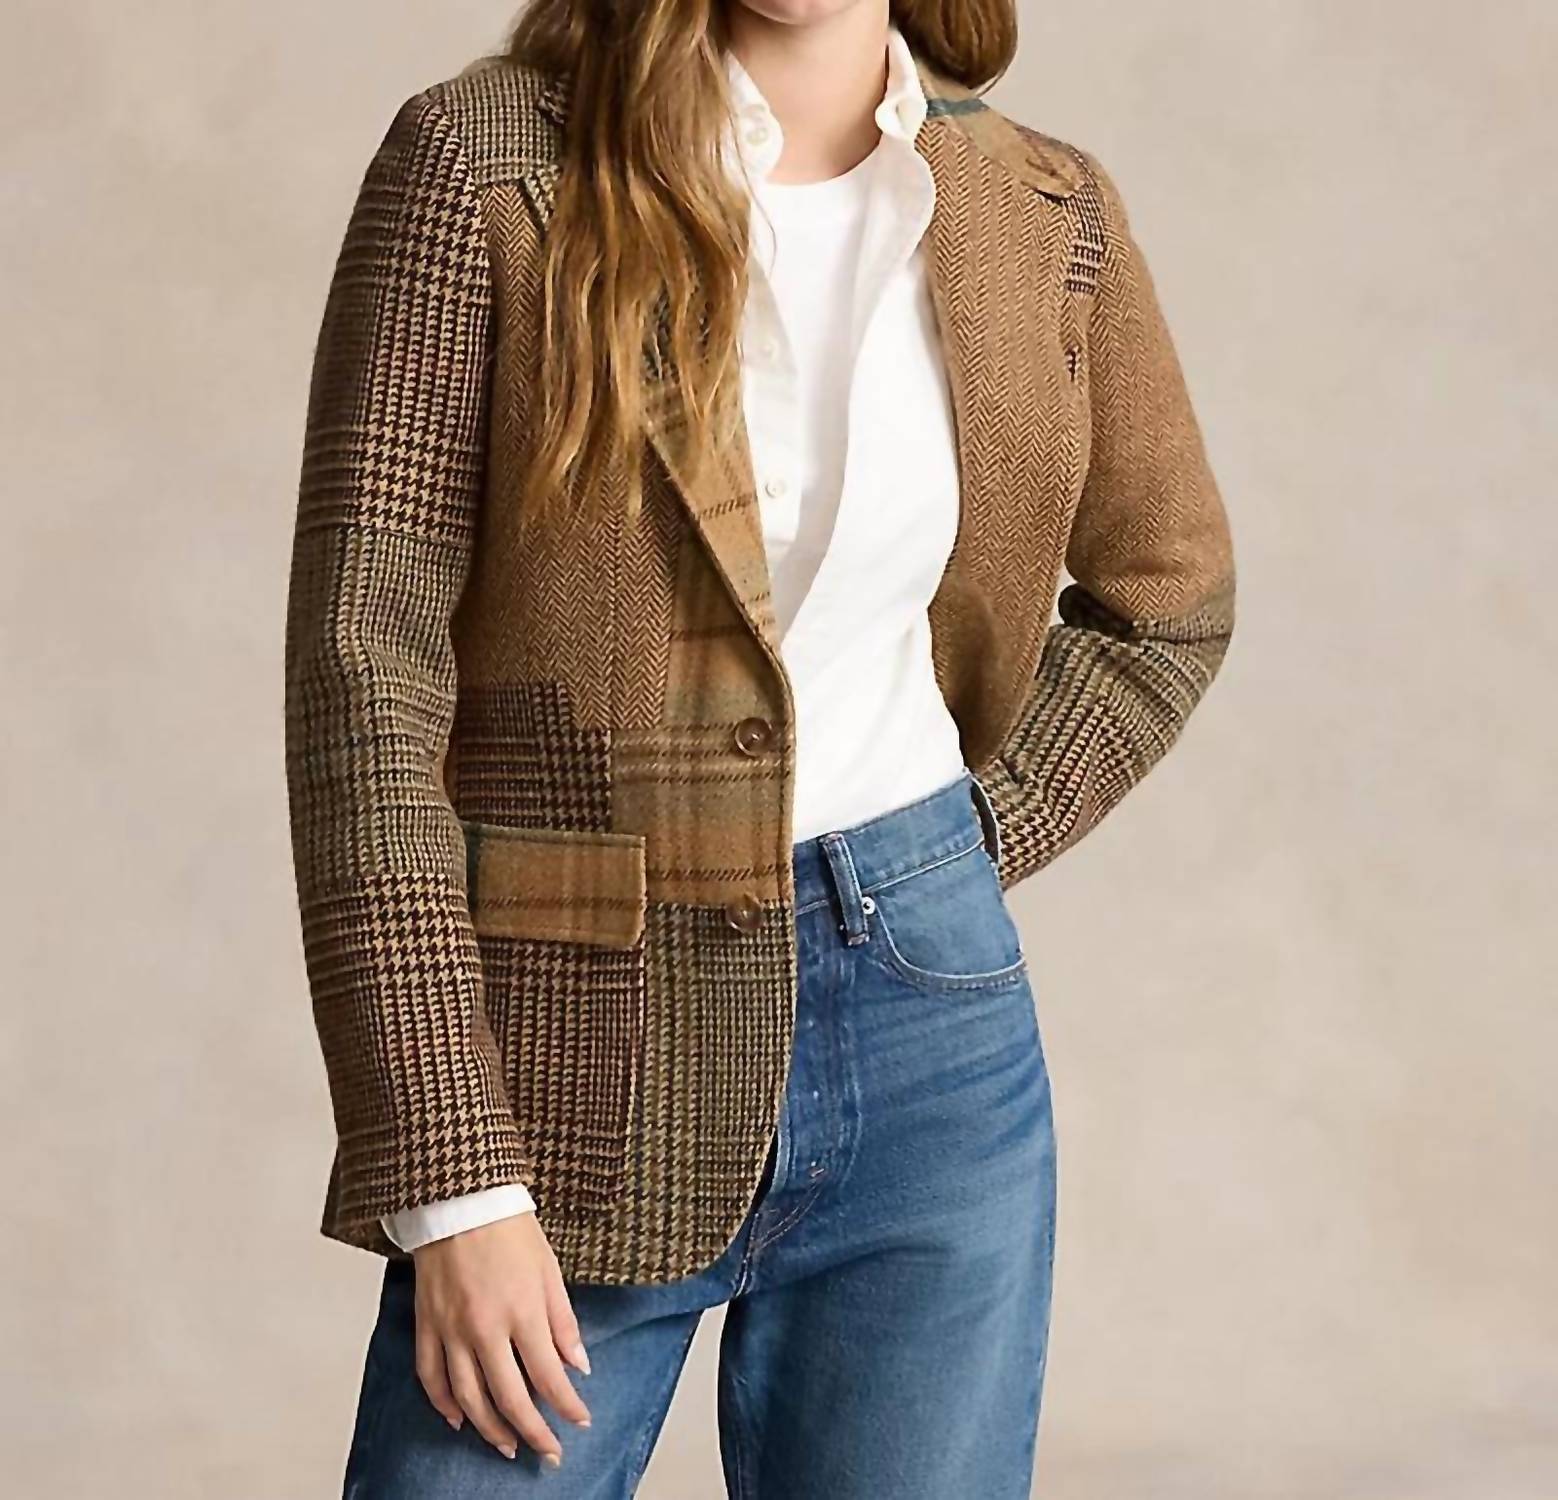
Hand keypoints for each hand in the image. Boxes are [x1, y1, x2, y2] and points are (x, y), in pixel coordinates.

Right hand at [411, 1212, 591, 1464]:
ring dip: (490, 1429)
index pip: (548, 1376)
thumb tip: (578, 1366)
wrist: (462, 1199)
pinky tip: (459, 1420)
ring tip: (509, 1446)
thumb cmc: (510, 1229)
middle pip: (509, 1397)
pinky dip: (443, 1405)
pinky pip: (431, 1376)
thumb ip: (563, 1323)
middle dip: (533, 1432)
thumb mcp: (550, 1270)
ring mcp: (451, 1329)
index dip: (566, 1406)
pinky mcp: (427, 1324)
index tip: (580, 1421)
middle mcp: (485, 1328)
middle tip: (548, 1452)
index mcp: (521, 1311)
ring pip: (468, 1398)